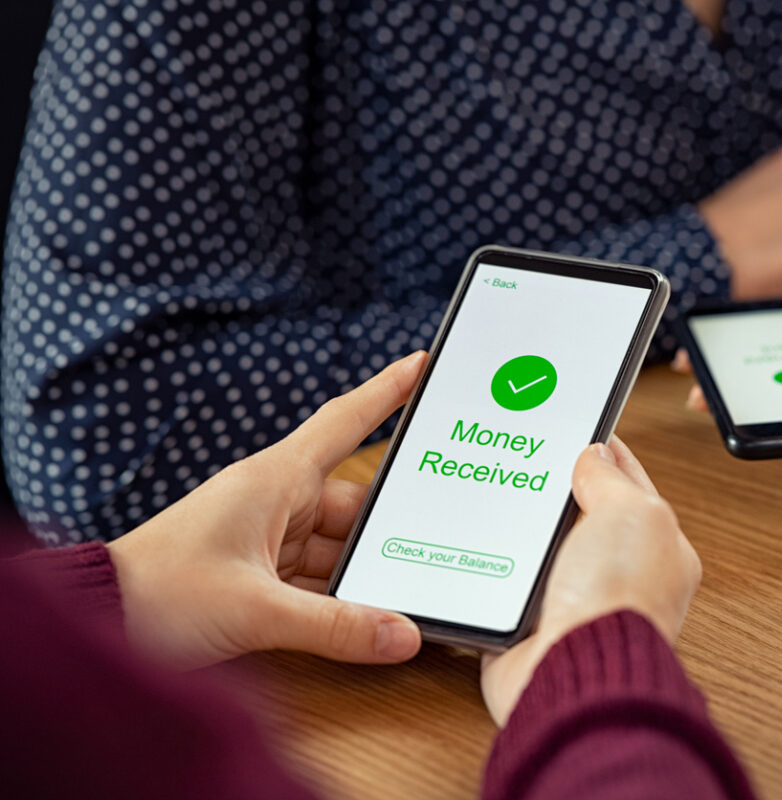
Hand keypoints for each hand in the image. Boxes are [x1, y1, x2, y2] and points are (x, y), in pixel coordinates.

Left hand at [107, 352, 428, 668]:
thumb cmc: (158, 595)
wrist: (96, 622)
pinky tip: (366, 619)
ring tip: (405, 596)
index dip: (385, 393)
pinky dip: (340, 597)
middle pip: (354, 505)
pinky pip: (317, 577)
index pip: (343, 422)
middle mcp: (275, 501)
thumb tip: (403, 634)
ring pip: (339, 547)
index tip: (422, 366)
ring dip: (364, 574)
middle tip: (439, 544)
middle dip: (390, 532)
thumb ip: (335, 626)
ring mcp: (267, 537)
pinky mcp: (259, 573)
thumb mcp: (255, 610)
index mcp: (273, 480)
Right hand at [480, 437, 700, 725]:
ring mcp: (569, 597)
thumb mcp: (634, 513)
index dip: (600, 450)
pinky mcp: (526, 622)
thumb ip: (614, 478)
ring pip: (535, 543)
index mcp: (656, 546)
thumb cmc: (617, 602)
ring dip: (515, 522)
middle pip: (575, 510)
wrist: (573, 672)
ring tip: (489, 485)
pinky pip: (501, 581)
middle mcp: (614, 574)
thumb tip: (594, 454)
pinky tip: (471, 538)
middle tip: (520, 450)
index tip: (572, 423)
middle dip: (549, 483)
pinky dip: (486, 563)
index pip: (626, 482)